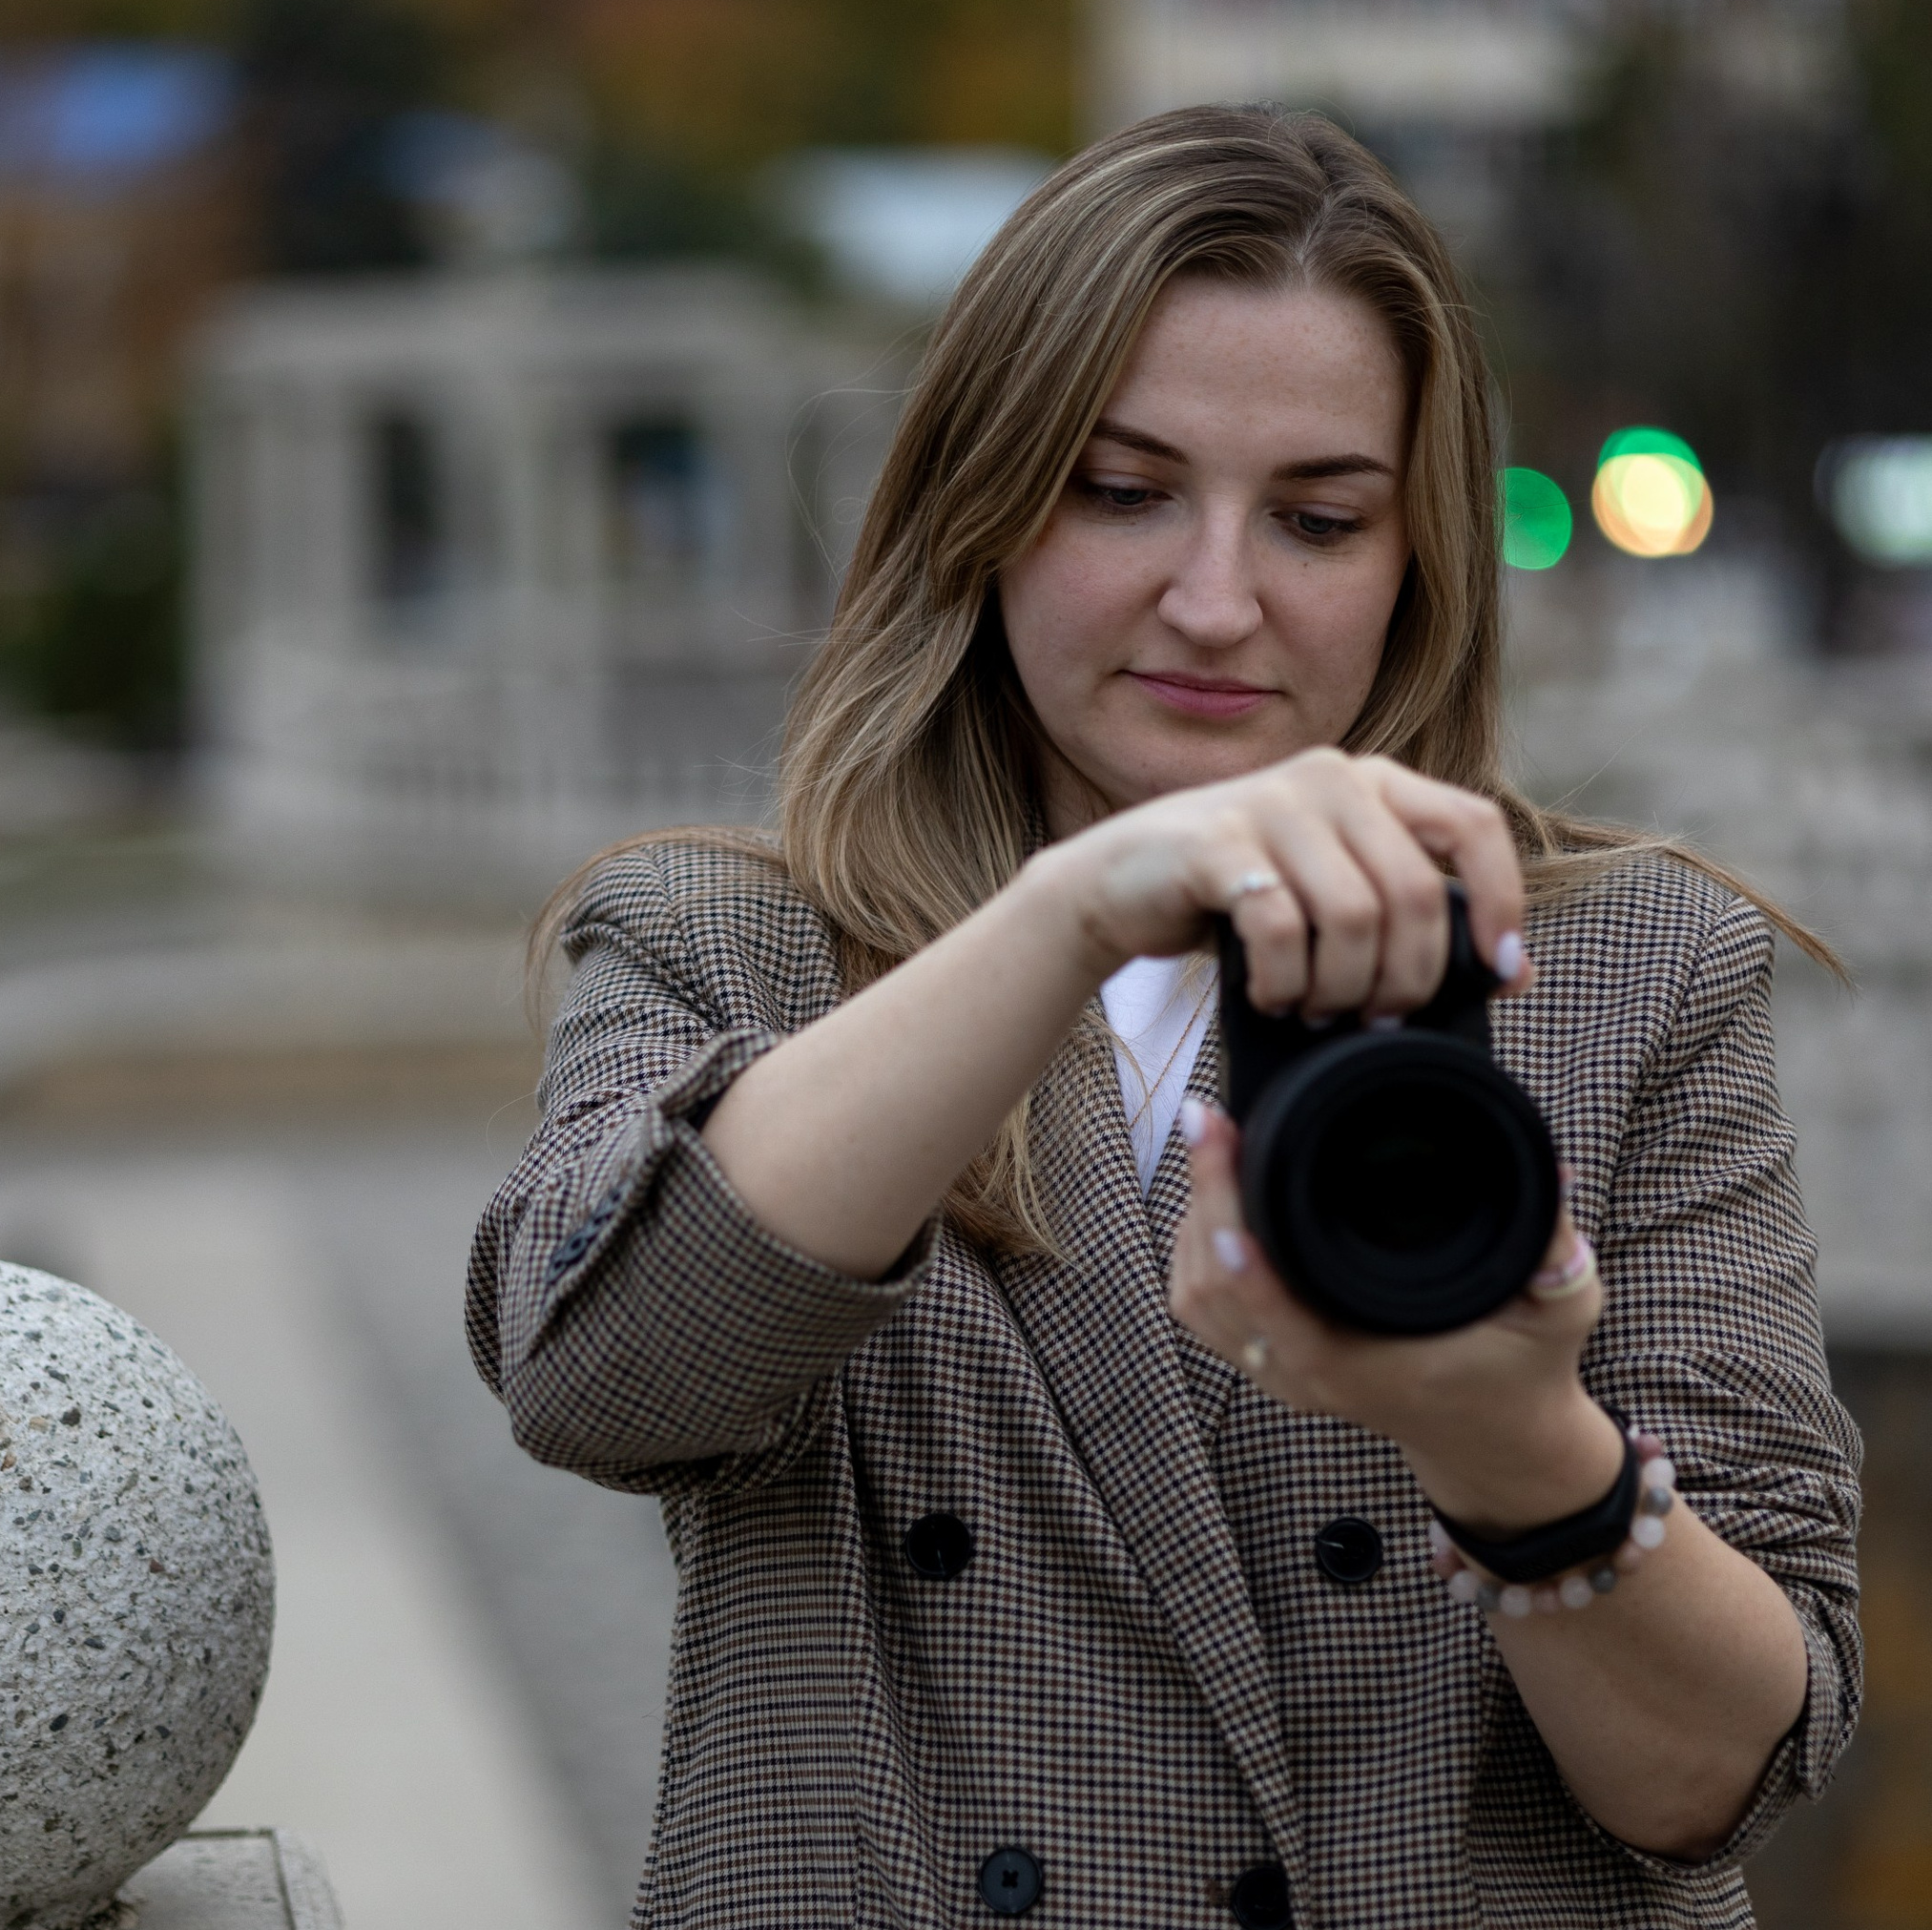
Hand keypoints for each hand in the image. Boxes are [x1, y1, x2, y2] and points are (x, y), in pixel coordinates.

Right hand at [1025, 747, 1531, 1020]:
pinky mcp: (1215, 842)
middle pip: (1414, 892)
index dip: (1500, 900)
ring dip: (1340, 988)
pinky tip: (1271, 996)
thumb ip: (1411, 920)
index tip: (1497, 968)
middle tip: (1373, 1019)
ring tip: (1315, 1011)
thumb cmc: (1237, 900)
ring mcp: (1270, 804)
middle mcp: (1330, 778)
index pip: (1474, 825)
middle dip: (1406, 977)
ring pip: (1354, 916)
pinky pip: (1281, 928)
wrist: (1119, 885)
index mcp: (1373, 782)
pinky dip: (1284, 982)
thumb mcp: (1334, 897)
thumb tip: (1515, 972)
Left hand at [1168, 1103, 1623, 1536]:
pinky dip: (1193, 1251)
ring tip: (1210, 1146)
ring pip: (1196, 1297)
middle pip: (1215, 1289)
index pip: (1275, 1313)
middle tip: (1208, 1119)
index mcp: (1362, 1368)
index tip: (1226, 1170)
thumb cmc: (1524, 1373)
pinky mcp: (1269, 1362)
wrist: (1498, 1441)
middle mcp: (1307, 1376)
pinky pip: (1203, 1309)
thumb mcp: (1559, 1312)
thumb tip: (1552, 1171)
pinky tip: (1212, 1199)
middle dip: (1204, 1200)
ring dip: (1192, 1221)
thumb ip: (1555, 1248)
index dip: (1241, 1250)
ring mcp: (1281, 1374)